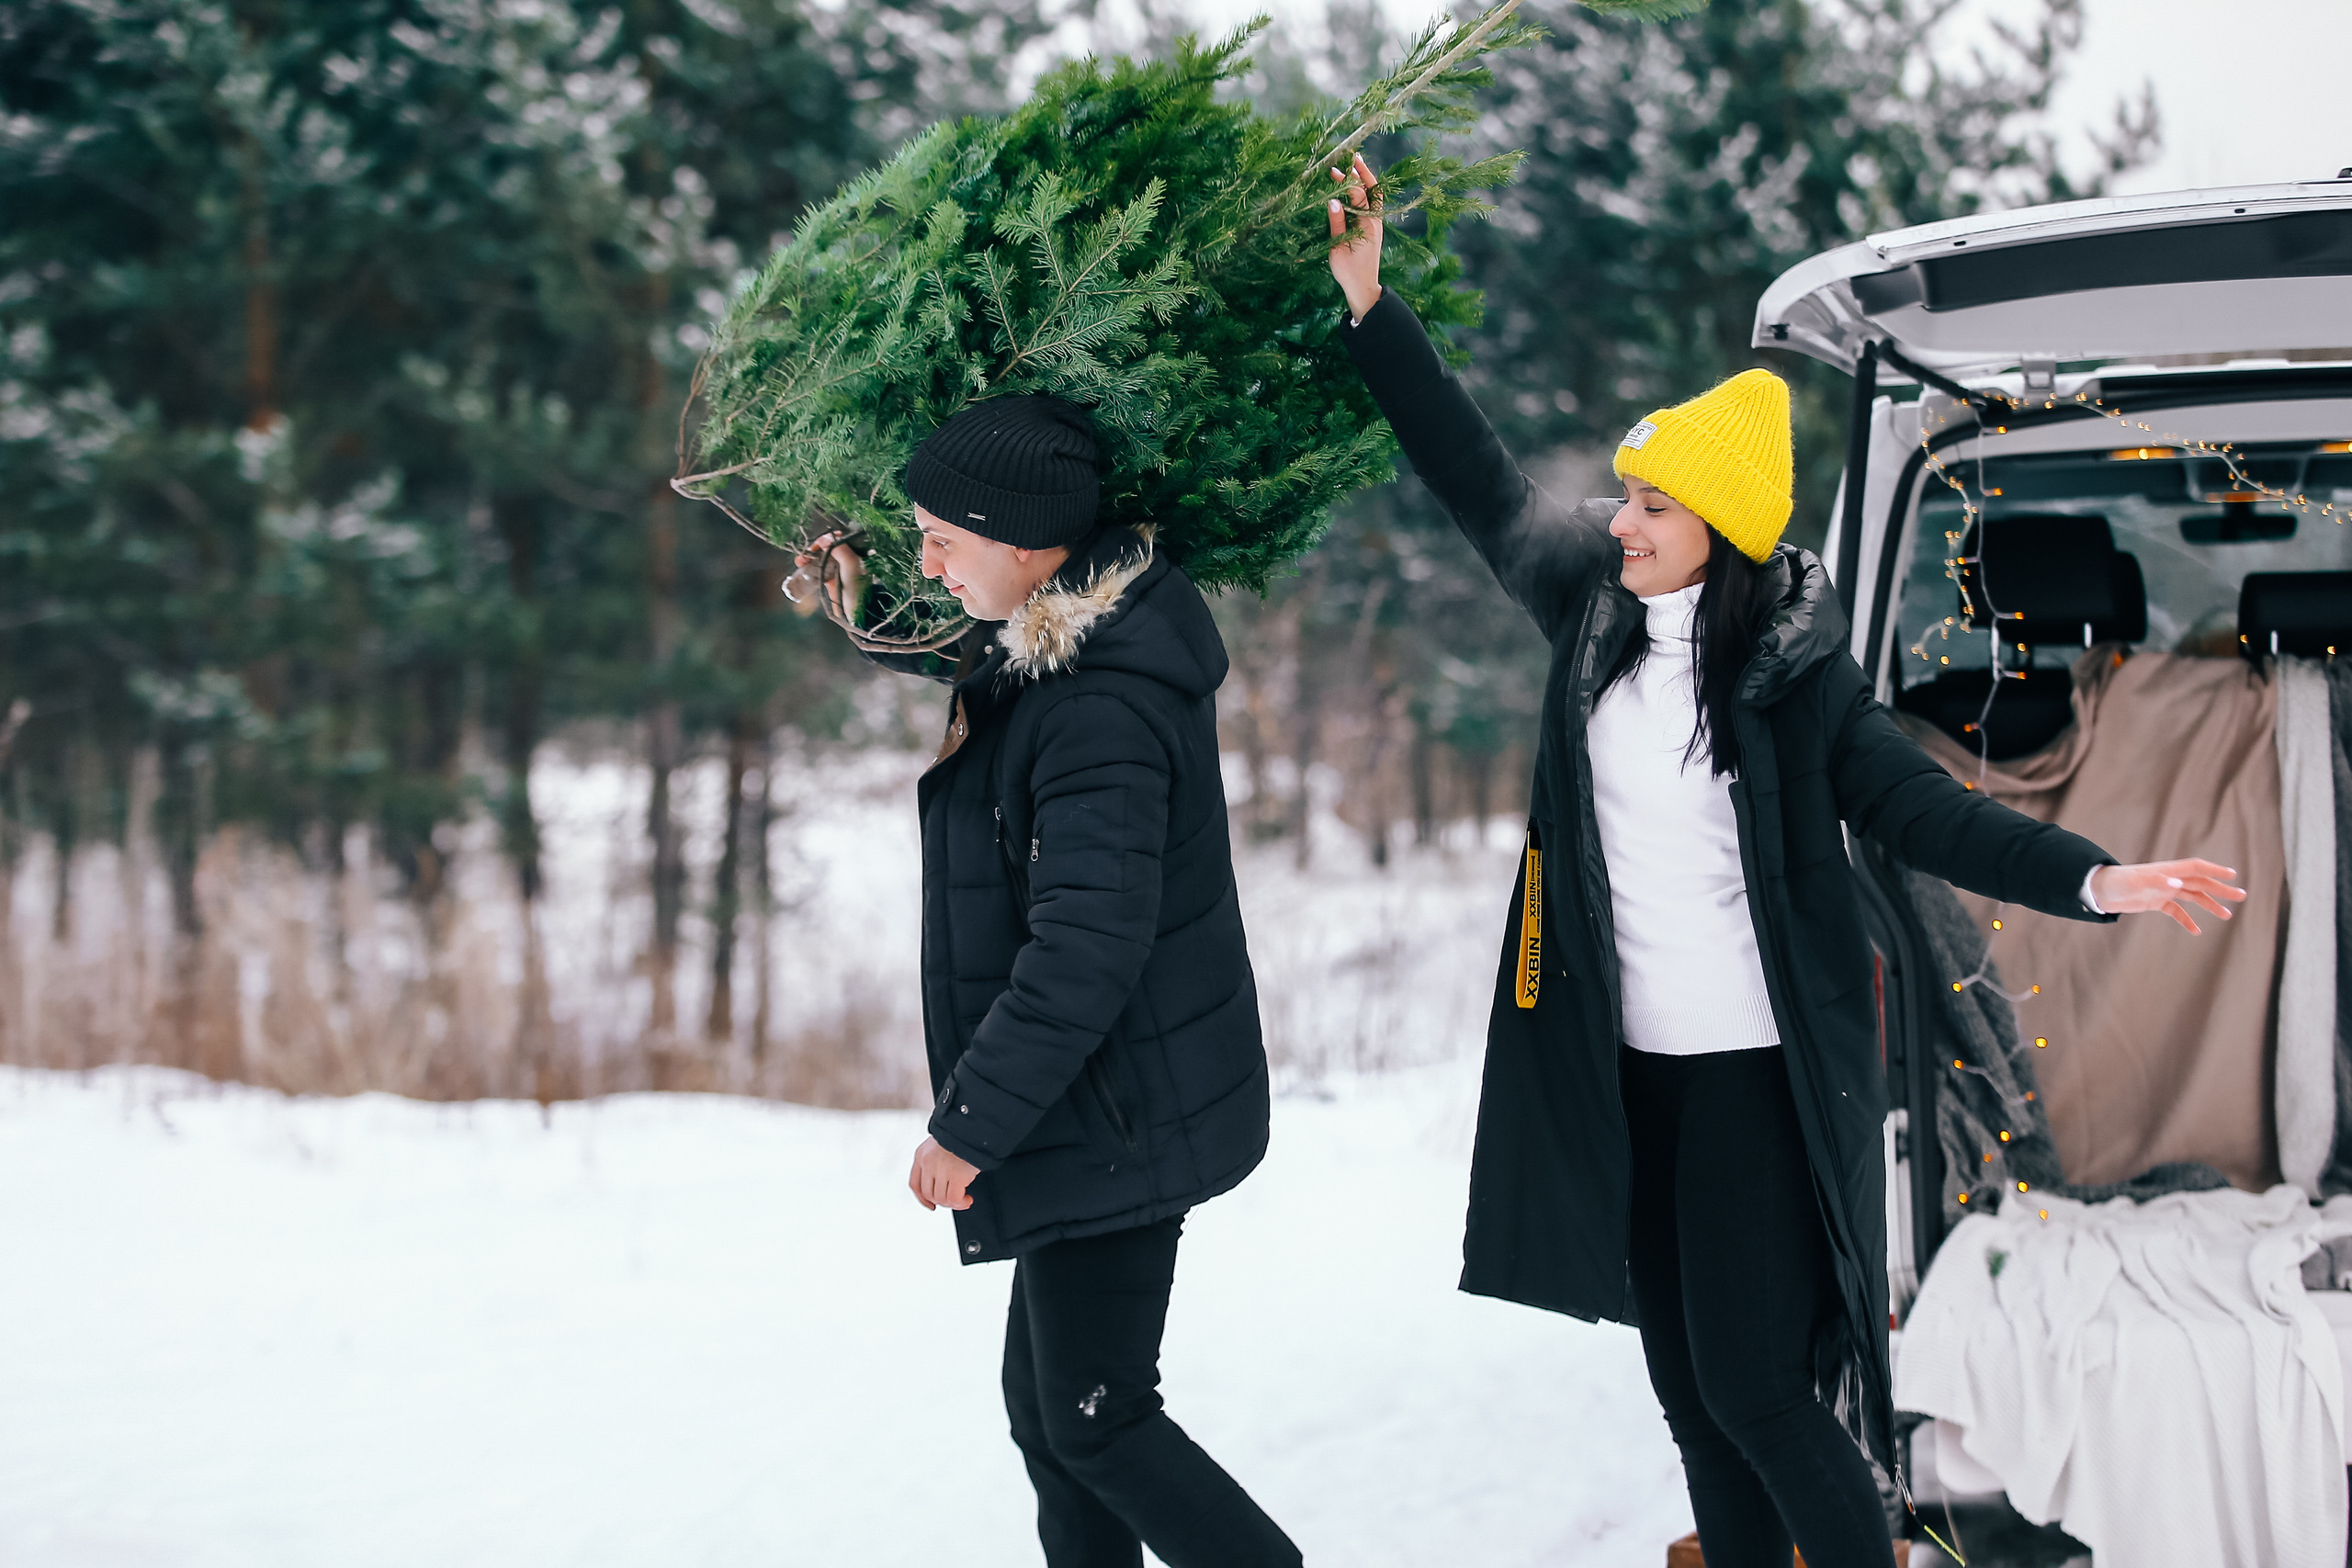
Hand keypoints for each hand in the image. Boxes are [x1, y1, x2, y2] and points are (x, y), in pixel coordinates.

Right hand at [787, 531, 865, 621]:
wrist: (857, 613)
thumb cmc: (858, 589)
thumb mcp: (851, 565)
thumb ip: (840, 549)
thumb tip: (825, 538)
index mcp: (854, 554)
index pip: (838, 541)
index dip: (826, 540)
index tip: (817, 544)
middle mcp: (846, 561)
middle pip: (827, 549)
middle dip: (814, 549)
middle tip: (806, 553)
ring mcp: (838, 571)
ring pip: (821, 559)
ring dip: (809, 558)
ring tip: (800, 560)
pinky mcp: (831, 582)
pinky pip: (818, 571)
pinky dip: (809, 568)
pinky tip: (801, 566)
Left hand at [907, 1136, 978, 1211]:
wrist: (973, 1126)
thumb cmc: (960, 1135)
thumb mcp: (940, 1144)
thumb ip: (935, 1161)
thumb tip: (940, 1186)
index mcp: (921, 1155)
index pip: (914, 1184)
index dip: (922, 1199)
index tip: (931, 1205)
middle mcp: (928, 1163)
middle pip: (928, 1194)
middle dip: (942, 1201)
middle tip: (954, 1199)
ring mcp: (941, 1169)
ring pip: (941, 1198)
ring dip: (953, 1203)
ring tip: (963, 1199)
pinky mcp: (957, 1175)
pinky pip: (954, 1199)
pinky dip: (961, 1203)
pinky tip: (967, 1199)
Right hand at [1324, 151, 1383, 324]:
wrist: (1363, 288)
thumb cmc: (1349, 272)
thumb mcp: (1338, 247)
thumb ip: (1337, 223)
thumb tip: (1332, 201)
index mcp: (1367, 225)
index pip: (1358, 196)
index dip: (1346, 182)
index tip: (1332, 171)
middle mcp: (1375, 222)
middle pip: (1373, 190)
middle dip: (1363, 172)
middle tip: (1352, 156)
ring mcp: (1376, 224)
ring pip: (1375, 196)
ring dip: (1366, 180)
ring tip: (1355, 165)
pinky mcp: (1373, 228)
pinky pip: (1372, 204)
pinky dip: (1366, 191)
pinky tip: (1357, 185)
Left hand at [2089, 859, 2246, 933]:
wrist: (2096, 891)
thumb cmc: (2116, 883)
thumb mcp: (2135, 882)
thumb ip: (2157, 881)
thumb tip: (2179, 884)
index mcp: (2167, 870)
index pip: (2196, 868)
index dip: (2215, 870)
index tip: (2233, 875)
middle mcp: (2168, 879)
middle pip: (2200, 882)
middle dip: (2221, 889)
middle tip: (2241, 896)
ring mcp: (2163, 890)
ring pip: (2192, 896)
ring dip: (2210, 904)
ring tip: (2227, 915)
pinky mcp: (2155, 902)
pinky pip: (2176, 911)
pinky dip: (2187, 920)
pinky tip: (2196, 931)